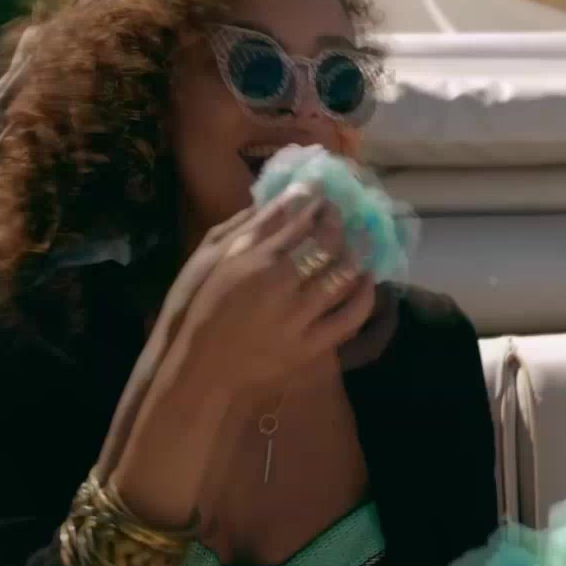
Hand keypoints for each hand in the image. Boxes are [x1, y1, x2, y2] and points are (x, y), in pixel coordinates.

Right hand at [99, 184, 375, 526]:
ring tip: (358, 243)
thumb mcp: (212, 259)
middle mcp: (281, 285)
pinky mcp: (312, 346)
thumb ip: (247, 228)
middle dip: (339, 223)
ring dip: (356, 253)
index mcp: (254, 261)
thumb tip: (280, 198)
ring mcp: (299, 318)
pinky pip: (350, 317)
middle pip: (327, 242)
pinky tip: (365, 281)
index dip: (317, 202)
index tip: (324, 194)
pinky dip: (364, 295)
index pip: (298, 219)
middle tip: (342, 216)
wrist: (200, 371)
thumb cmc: (200, 309)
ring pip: (343, 275)